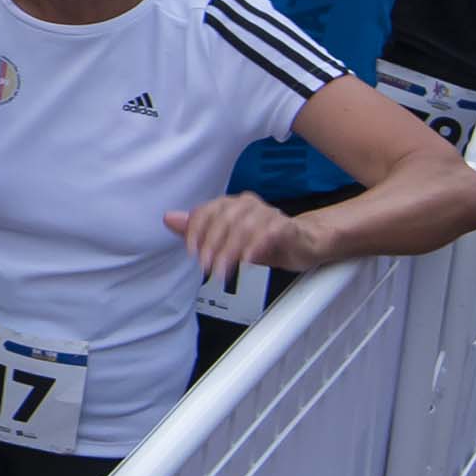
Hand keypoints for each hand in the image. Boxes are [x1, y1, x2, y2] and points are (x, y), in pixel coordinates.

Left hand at [168, 191, 316, 285]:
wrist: (305, 245)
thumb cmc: (266, 242)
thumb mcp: (227, 240)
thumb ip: (199, 230)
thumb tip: (170, 219)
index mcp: (231, 205)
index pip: (206, 211)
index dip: (195, 231)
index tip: (192, 252)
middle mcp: (248, 205)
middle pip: (223, 219)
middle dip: (211, 245)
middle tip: (207, 267)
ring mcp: (268, 214)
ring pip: (243, 226)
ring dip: (230, 251)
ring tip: (223, 270)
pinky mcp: (286, 226)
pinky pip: (268, 232)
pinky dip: (255, 247)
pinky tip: (247, 261)